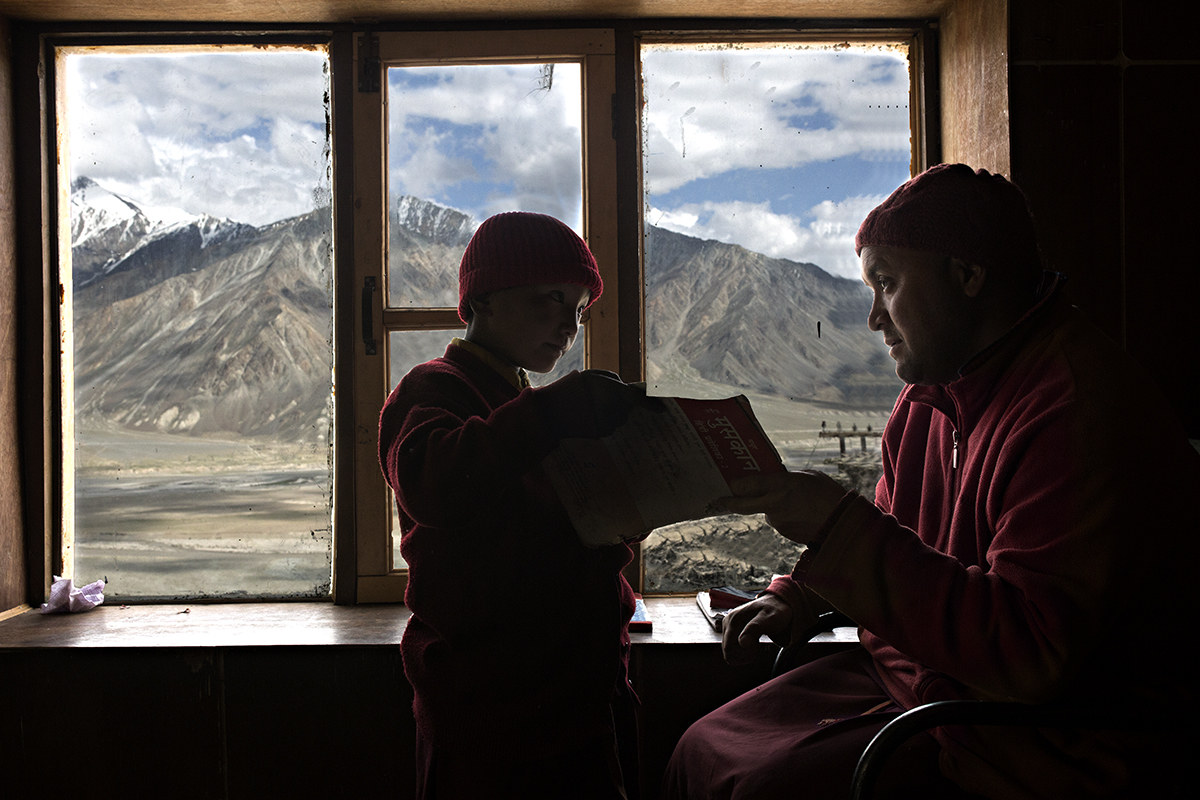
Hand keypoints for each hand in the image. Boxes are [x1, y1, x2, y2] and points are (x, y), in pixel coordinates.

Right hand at [540, 370, 647, 438]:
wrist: (552, 413)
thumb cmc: (571, 389)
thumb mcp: (592, 376)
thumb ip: (613, 380)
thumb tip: (624, 387)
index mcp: (616, 394)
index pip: (639, 400)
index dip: (653, 405)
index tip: (663, 410)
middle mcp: (616, 411)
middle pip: (627, 409)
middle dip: (621, 404)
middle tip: (602, 397)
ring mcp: (608, 425)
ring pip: (618, 417)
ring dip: (611, 412)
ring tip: (591, 405)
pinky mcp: (601, 434)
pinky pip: (608, 425)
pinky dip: (602, 420)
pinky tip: (588, 414)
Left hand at [716, 470, 847, 546]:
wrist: (843, 523)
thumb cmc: (828, 493)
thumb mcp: (807, 475)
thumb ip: (785, 478)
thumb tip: (773, 478)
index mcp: (781, 486)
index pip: (747, 485)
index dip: (735, 485)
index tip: (729, 483)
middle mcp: (774, 505)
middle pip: (742, 505)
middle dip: (729, 502)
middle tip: (722, 499)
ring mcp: (778, 522)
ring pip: (764, 511)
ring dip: (768, 505)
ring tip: (790, 499)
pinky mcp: (784, 533)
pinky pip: (778, 520)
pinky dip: (783, 515)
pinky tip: (798, 511)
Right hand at [721, 593, 792, 665]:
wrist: (777, 604)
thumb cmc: (775, 611)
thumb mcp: (769, 618)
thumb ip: (755, 628)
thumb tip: (742, 642)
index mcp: (733, 619)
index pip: (729, 648)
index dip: (744, 654)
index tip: (760, 647)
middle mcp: (728, 622)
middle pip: (729, 652)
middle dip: (745, 655)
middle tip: (761, 647)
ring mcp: (729, 627)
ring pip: (731, 652)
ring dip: (746, 654)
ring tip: (760, 645)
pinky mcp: (733, 631)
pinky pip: (734, 649)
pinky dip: (745, 652)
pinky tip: (756, 645)